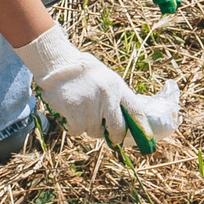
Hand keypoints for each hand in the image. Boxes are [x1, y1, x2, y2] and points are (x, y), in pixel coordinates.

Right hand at [16, 24, 181, 153]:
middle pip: (118, 128)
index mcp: (117, 87)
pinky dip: (73, 127)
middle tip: (111, 138)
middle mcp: (107, 96)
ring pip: (94, 131)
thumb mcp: (106, 80)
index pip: (136, 111)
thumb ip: (116, 98)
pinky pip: (78, 131)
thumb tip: (124, 123)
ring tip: (81, 111)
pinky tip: (69, 113)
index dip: (142, 128)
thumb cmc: (83, 73)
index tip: (145, 140)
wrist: (58, 63)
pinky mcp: (75, 112)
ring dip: (89, 127)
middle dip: (115, 137)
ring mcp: (91, 105)